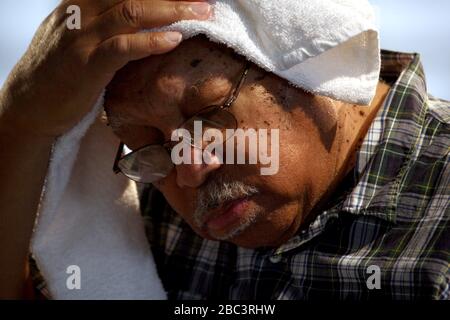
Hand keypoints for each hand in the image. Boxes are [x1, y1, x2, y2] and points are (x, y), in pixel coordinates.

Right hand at [0, 0, 211, 137]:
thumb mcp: (78, 36)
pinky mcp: (86, 65)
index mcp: (82, 1)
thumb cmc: (59, 72)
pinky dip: (150, 41)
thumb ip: (105, 23)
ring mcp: (82, 37)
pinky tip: (174, 40)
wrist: (28, 104)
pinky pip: (122, 47)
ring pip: (131, 11)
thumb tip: (142, 19)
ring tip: (202, 13)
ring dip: (172, 10)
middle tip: (205, 0)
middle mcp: (81, 11)